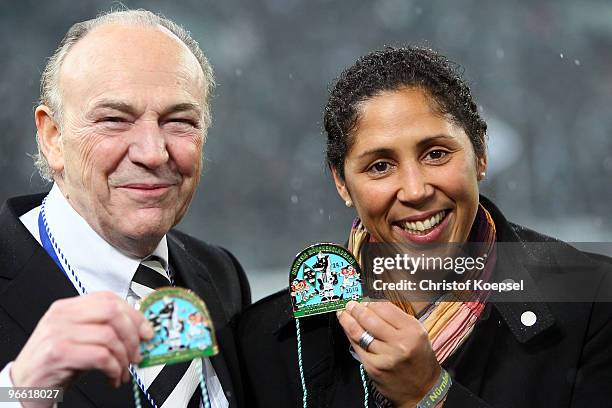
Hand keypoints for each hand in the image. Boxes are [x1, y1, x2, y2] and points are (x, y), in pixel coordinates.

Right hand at [10, 292, 152, 407]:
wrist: (24, 386)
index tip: (146, 330)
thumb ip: (104, 329)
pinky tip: (112, 377)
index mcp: (68, 307)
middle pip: (112, 312)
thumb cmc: (54, 363)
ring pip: (109, 335)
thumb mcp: (79, 339)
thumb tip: (140, 331)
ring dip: (124, 358)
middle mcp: (62, 316)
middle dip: (132, 334)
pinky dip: (114, 368)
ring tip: (123, 371)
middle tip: (137, 353)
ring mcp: (58, 333)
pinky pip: (100, 355)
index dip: (133, 314)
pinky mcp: (58, 353)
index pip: (108, 298)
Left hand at [337, 301, 440, 406]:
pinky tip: (347, 328)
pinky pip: (357, 347)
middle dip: (356, 309)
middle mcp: (400, 343)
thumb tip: (372, 306)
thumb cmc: (418, 359)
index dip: (371, 302)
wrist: (422, 389)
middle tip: (351, 304)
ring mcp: (385, 356)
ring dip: (348, 320)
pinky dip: (350, 335)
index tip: (365, 301)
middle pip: (370, 319)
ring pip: (359, 332)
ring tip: (343, 313)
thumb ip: (397, 319)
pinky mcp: (374, 367)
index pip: (385, 308)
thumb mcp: (417, 333)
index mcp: (412, 331)